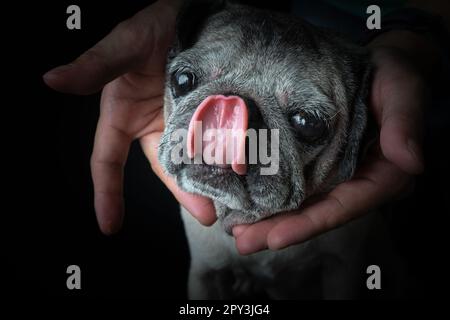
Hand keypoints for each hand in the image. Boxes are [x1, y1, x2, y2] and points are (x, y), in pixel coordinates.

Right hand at [44, 0, 214, 233]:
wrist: (194, 13)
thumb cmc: (153, 26)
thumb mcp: (125, 45)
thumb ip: (95, 65)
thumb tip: (53, 79)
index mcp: (124, 115)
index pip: (108, 161)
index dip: (107, 192)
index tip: (110, 224)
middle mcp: (153, 124)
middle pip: (166, 168)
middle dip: (184, 193)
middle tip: (206, 216)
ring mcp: (183, 122)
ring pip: (194, 160)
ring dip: (209, 182)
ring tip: (229, 203)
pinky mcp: (209, 114)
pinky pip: (216, 141)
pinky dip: (225, 158)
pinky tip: (240, 172)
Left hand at [231, 35, 431, 254]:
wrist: (379, 66)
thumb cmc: (395, 76)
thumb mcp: (403, 91)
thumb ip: (405, 123)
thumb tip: (411, 162)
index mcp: (382, 175)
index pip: (345, 206)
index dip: (311, 223)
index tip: (276, 238)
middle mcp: (357, 181)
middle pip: (317, 212)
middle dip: (279, 229)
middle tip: (243, 241)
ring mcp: (336, 173)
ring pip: (303, 202)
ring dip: (270, 219)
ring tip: (237, 230)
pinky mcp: (320, 160)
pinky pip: (295, 182)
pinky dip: (271, 194)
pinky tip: (245, 200)